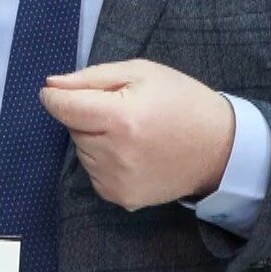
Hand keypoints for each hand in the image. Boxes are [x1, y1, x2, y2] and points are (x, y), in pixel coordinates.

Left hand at [41, 59, 234, 211]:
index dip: (54, 96)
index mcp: (121, 118)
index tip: (53, 91)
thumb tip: (51, 85)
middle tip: (121, 109)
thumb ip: (91, 78)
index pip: (64, 108)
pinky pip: (94, 173)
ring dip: (94, 138)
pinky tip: (131, 152)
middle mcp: (116, 154)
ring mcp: (118, 181)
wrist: (219, 148)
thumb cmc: (181, 101)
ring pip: (82, 151)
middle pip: (73, 128)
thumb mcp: (141, 73)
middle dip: (86, 115)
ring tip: (130, 132)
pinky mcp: (122, 198)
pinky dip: (103, 160)